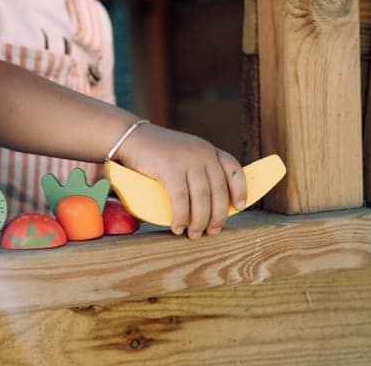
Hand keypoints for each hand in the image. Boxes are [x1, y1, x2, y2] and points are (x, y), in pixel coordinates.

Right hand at [115, 123, 246, 238]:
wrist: (130, 137)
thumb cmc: (155, 152)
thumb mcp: (183, 155)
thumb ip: (196, 171)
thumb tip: (208, 205)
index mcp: (208, 149)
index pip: (233, 169)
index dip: (240, 189)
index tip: (240, 207)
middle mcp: (202, 152)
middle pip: (219, 190)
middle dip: (218, 215)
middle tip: (212, 231)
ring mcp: (187, 159)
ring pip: (202, 198)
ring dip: (200, 221)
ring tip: (194, 234)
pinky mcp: (170, 168)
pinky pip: (181, 199)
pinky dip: (181, 217)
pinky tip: (177, 227)